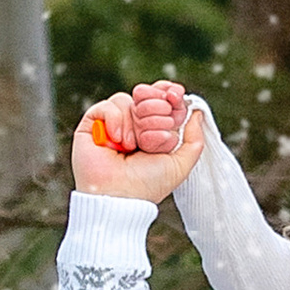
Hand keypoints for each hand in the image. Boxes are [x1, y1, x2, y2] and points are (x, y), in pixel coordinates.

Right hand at [73, 91, 206, 203]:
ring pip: (129, 100)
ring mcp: (113, 124)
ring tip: (133, 145)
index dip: (170, 93)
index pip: (163, 99)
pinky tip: (117, 141)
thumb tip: (197, 112)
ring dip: (136, 123)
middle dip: (156, 111)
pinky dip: (115, 120)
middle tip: (151, 136)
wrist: (119, 196)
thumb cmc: (148, 185)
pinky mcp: (93, 124)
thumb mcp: (180, 165)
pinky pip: (107, 105)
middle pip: (148, 97)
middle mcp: (134, 125)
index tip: (175, 95)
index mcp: (154, 131)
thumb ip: (194, 140)